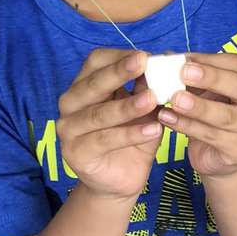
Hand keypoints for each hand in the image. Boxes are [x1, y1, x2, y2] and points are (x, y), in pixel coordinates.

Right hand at [57, 49, 160, 198]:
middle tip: (145, 62)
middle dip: (120, 72)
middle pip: (93, 84)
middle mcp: (71, 104)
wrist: (120, 179)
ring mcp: (68, 129)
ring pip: (99, 114)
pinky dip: (130, 134)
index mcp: (85, 86)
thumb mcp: (145, 109)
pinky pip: (104, 141)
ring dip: (127, 106)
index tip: (147, 55)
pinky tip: (153, 130)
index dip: (120, 56)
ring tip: (153, 99)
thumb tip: (167, 59)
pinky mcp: (75, 154)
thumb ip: (149, 87)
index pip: (96, 62)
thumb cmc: (132, 136)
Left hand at [156, 53, 236, 177]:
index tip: (184, 59)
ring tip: (174, 99)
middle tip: (183, 73)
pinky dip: (188, 127)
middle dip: (211, 78)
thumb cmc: (215, 111)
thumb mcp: (206, 89)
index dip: (211, 60)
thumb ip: (192, 74)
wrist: (218, 154)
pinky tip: (168, 118)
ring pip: (227, 116)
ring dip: (198, 106)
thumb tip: (167, 56)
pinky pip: (213, 136)